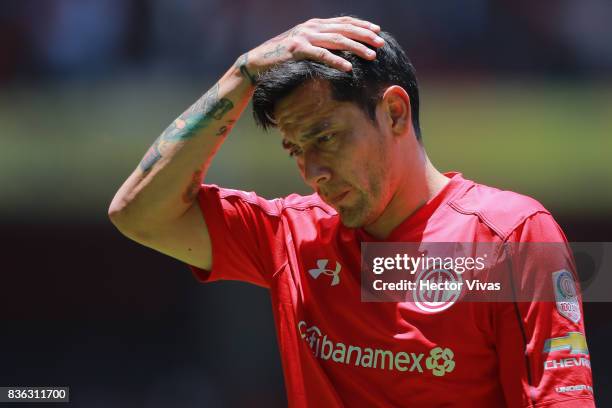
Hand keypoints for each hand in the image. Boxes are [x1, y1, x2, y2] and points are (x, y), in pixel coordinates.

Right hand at [238, 16, 383, 79]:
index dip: (362, 25)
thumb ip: (319, 44)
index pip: (343, 22)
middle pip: (344, 29)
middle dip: (365, 36)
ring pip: (337, 40)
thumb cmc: (281, 58)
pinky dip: (336, 61)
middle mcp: (311, 27)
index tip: (377, 32)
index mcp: (314, 24)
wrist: (256, 62)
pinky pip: (321, 55)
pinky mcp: (297, 50)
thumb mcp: (303, 46)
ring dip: (356, 48)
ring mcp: (304, 37)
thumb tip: (341, 51)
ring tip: (371, 56)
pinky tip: (349, 67)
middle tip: (381, 44)